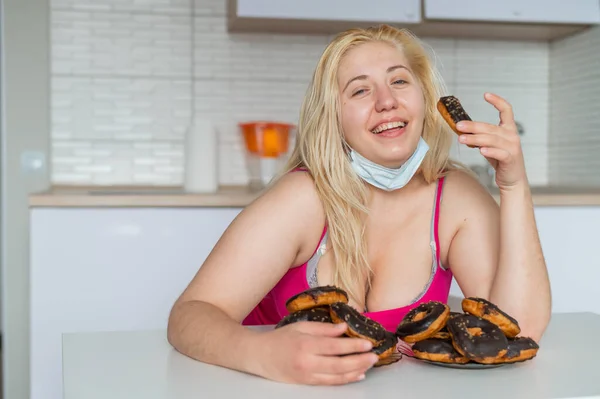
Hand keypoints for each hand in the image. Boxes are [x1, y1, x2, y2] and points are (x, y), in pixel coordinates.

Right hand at [255, 321, 378, 384]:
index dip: (353, 346)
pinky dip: (345, 380)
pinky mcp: (307, 383)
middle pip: (339, 364)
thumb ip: (323, 328)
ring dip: (356, 371)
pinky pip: (330, 383)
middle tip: (374, 355)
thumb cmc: (280, 338)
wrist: (260, 356)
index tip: (368, 343)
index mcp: (306, 344)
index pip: (335, 346)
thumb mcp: (301, 326)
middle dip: (359, 360)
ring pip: (337, 376)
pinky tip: (357, 375)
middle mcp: (307, 362)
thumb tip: (343, 328)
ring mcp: (307, 375)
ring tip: (369, 364)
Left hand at [455, 92, 527, 190]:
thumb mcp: (491, 146)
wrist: (512, 180)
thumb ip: (481, 137)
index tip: (486, 94)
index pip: (506, 110)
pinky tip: (480, 150)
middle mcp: (512, 135)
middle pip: (490, 127)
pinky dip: (489, 151)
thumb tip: (462, 130)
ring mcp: (513, 147)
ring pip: (492, 139)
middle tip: (458, 125)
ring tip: (461, 139)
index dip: (497, 101)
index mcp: (509, 129)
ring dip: (475, 139)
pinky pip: (499, 153)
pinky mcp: (511, 159)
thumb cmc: (500, 161)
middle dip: (473, 126)